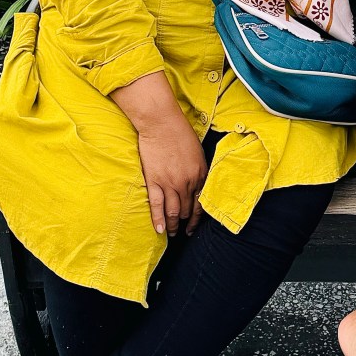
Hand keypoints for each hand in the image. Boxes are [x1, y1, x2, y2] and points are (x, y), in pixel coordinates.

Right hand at [136, 114, 208, 235]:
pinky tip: (159, 230)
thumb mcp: (197, 152)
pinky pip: (157, 205)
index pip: (200, 203)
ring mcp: (170, 183)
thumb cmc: (180, 133)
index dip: (197, 218)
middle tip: (181, 232)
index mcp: (200, 175)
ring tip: (170, 233)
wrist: (162, 123)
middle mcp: (187, 182)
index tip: (193, 226)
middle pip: (186, 210)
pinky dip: (158, 219)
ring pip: (173, 212)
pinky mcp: (154, 181)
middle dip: (184, 223)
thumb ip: (198, 170)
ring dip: (172, 225)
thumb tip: (197, 184)